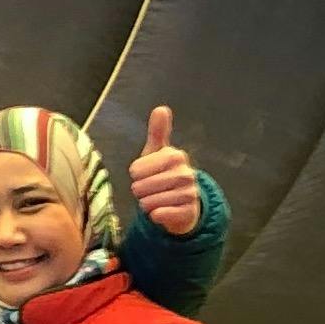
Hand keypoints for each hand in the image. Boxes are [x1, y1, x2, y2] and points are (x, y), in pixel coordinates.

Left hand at [126, 105, 202, 237]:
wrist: (183, 204)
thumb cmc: (165, 175)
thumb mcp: (158, 153)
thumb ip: (157, 132)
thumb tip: (161, 108)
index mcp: (175, 156)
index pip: (136, 170)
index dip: (135, 175)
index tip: (144, 175)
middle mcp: (186, 173)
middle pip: (140, 187)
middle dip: (140, 192)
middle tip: (150, 190)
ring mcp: (189, 193)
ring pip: (149, 203)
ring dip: (147, 204)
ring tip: (156, 200)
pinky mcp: (188, 212)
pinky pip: (160, 215)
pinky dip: (155, 215)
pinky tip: (161, 211)